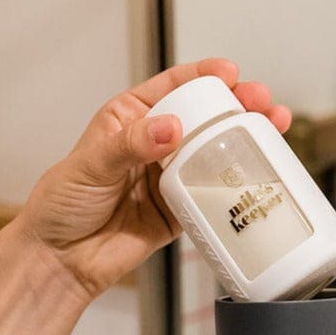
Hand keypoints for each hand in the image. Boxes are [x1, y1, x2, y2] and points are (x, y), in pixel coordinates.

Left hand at [15, 57, 290, 302]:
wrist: (60, 261)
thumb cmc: (62, 205)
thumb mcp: (91, 164)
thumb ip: (131, 145)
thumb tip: (170, 128)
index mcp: (131, 118)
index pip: (174, 87)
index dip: (205, 76)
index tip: (230, 74)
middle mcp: (156, 142)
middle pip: (205, 116)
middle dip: (237, 104)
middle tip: (261, 101)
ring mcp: (172, 176)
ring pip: (217, 151)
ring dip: (247, 138)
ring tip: (274, 127)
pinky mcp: (183, 209)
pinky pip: (216, 193)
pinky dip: (239, 183)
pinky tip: (260, 172)